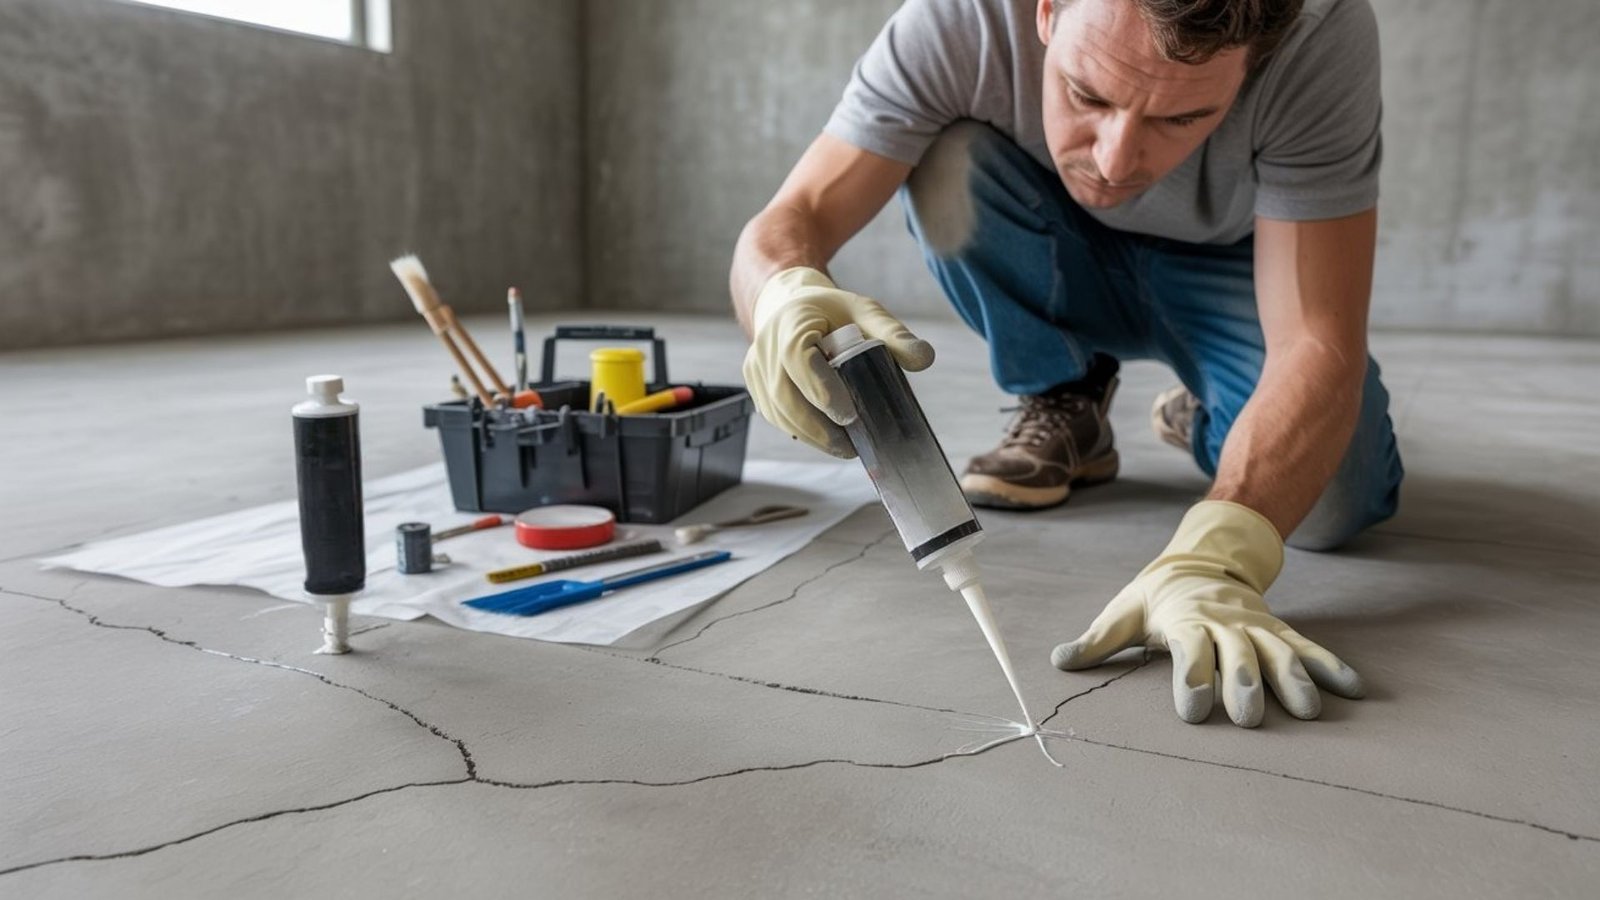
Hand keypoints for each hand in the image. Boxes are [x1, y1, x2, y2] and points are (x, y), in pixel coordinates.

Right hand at [742, 267, 933, 456]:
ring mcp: (755, 367)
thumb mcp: (865, 312)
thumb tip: (925, 358)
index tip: (848, 414)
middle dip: (817, 426)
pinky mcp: (755, 385)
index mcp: (793, 319)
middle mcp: (766, 344)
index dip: (820, 387)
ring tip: (844, 447)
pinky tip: (825, 439)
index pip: (797, 356)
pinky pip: (775, 415)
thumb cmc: (832, 312)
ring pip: (777, 411)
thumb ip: (894, 334)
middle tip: (851, 445)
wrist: (791, 305)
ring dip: (810, 435)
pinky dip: (800, 431)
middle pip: (784, 393)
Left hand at [1051, 500, 1364, 726]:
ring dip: (1293, 681)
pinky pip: (1307, 648)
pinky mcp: (1278, 631)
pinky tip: (1353, 690)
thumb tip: (1057, 660)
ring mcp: (1255, 626)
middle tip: (1250, 719)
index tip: (1192, 712)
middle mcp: (1224, 622)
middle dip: (1244, 684)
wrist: (1198, 559)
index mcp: (1184, 620)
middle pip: (1237, 654)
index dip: (1190, 678)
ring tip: (1308, 712)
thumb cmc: (1155, 596)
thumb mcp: (1123, 612)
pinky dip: (1330, 666)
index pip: (1188, 650)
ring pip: (1278, 652)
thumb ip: (1096, 640)